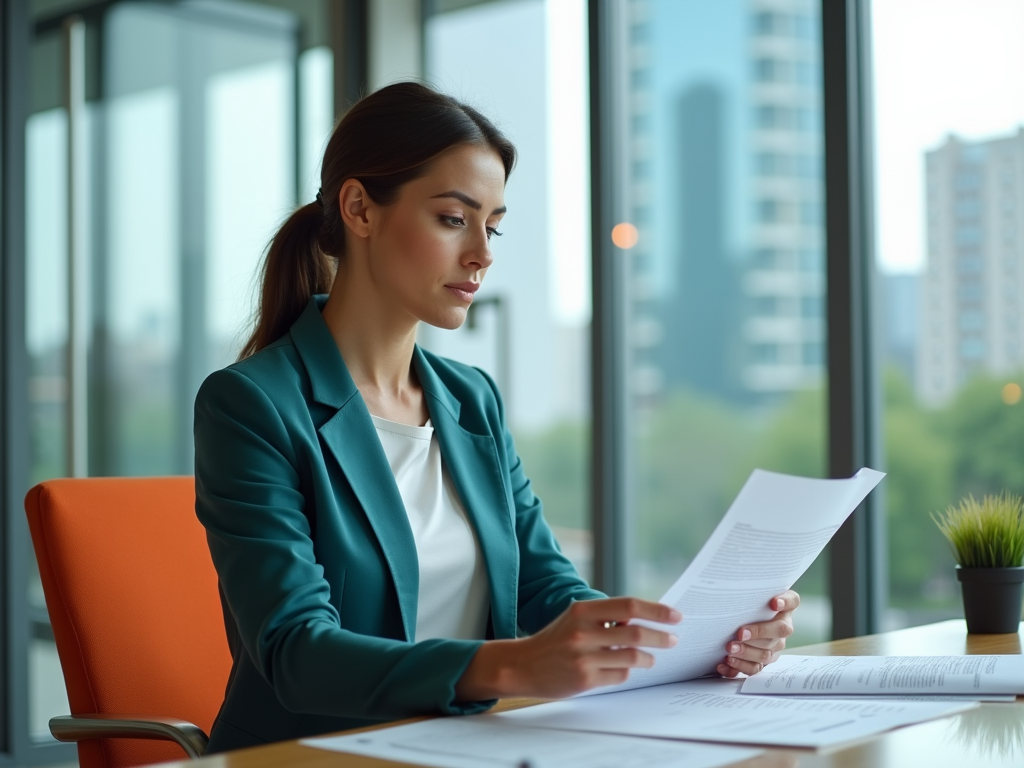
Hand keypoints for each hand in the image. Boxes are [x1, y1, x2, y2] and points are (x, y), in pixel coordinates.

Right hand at [456, 597, 680, 699]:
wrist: (523, 665)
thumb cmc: (555, 639)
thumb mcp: (576, 618)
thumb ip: (606, 617)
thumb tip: (644, 618)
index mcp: (582, 610)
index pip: (629, 605)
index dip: (656, 610)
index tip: (676, 616)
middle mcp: (583, 632)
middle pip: (636, 633)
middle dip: (661, 637)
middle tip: (673, 640)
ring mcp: (584, 657)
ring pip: (632, 657)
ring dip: (648, 658)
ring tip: (651, 658)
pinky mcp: (585, 680)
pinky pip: (620, 676)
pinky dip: (628, 672)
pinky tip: (625, 669)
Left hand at [717, 590, 798, 677]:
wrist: (738, 622)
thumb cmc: (744, 605)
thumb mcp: (747, 596)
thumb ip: (748, 591)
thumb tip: (732, 579)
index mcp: (783, 608)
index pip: (792, 600)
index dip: (785, 602)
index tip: (774, 602)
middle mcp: (782, 627)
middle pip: (779, 631)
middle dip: (758, 632)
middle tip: (739, 633)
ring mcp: (774, 646)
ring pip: (766, 653)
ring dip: (747, 652)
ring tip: (729, 649)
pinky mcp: (762, 662)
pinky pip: (753, 668)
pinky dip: (738, 667)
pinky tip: (723, 663)